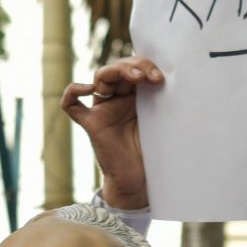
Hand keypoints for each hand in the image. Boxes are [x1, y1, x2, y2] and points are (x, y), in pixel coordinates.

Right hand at [62, 56, 165, 210]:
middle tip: (152, 77)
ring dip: (117, 70)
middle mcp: (116, 99)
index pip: (133, 67)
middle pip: (117, 68)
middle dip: (135, 66)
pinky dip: (74, 91)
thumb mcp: (162, 120)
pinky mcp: (91, 124)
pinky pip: (71, 105)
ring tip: (136, 77)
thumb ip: (162, 99)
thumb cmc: (154, 152)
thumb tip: (175, 77)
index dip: (145, 64)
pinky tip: (89, 89)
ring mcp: (102, 110)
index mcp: (134, 95)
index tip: (161, 76)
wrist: (141, 181)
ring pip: (100, 77)